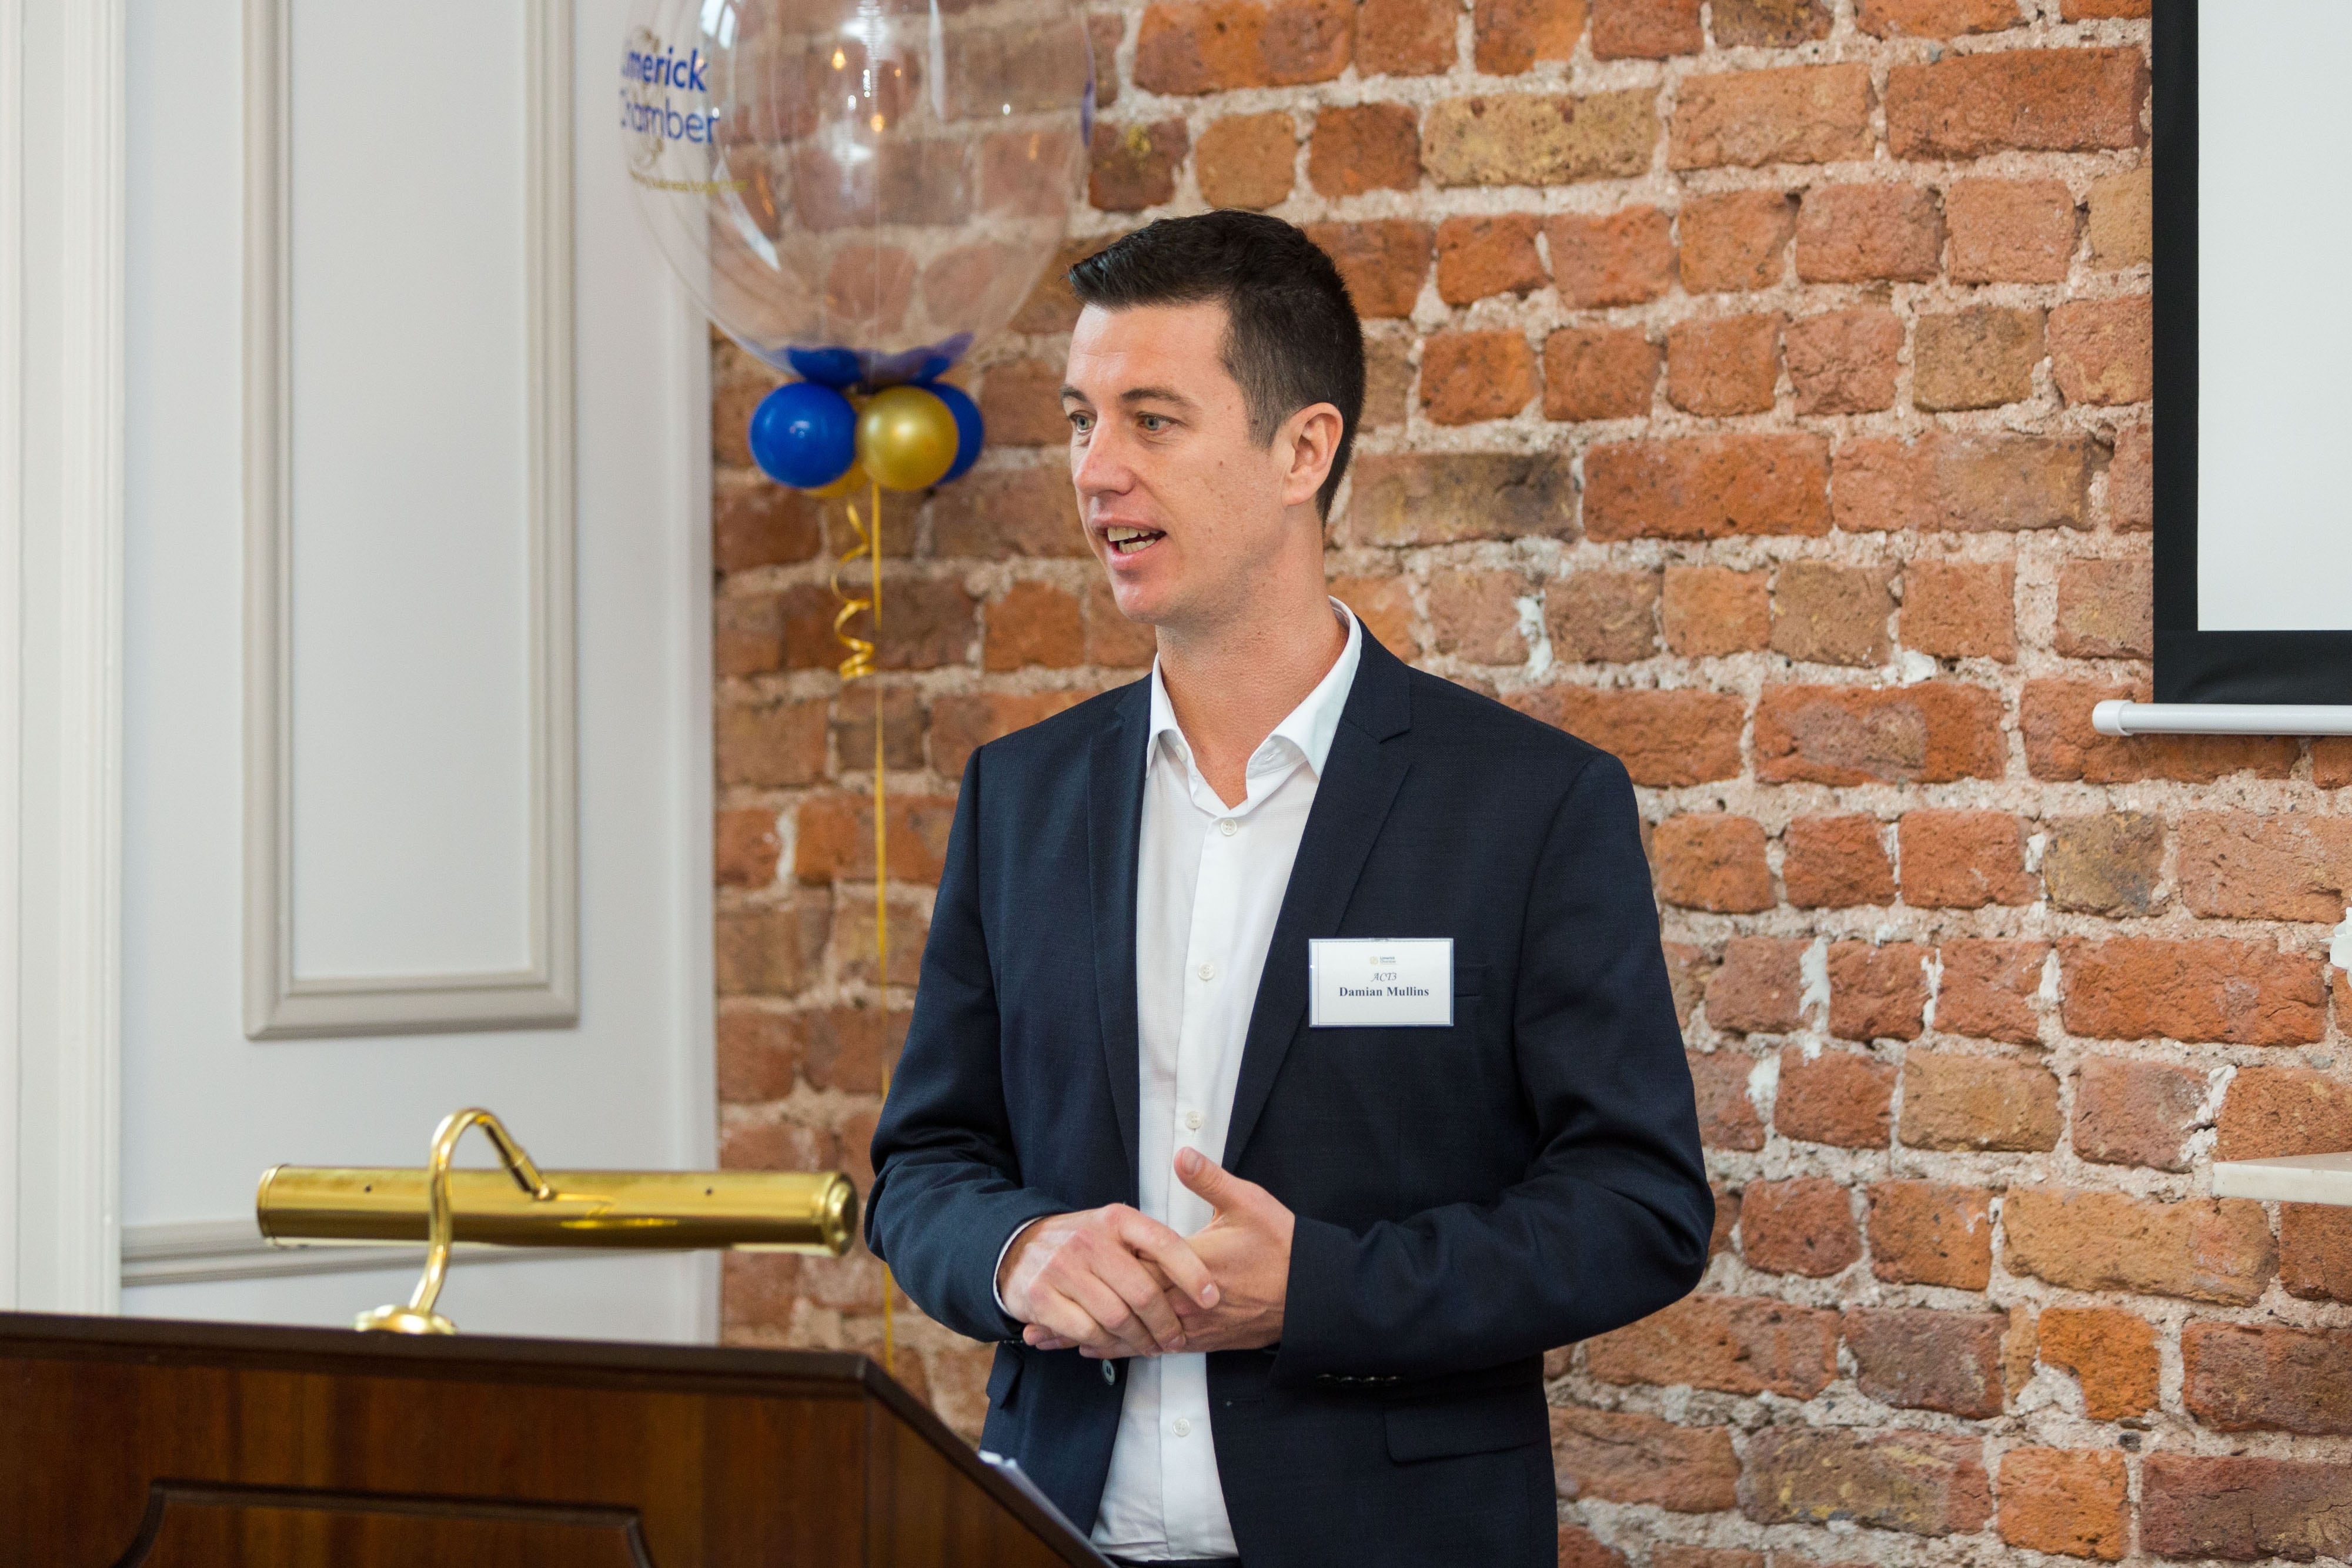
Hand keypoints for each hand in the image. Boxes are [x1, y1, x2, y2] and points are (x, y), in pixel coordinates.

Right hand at [998, 1204, 1217, 1359]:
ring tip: (1151, 1346)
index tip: (1211, 1299)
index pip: (1164, 1243)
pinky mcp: (1041, 1295)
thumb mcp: (1115, 1228)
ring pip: (1117, 1317)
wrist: (1018, 1247)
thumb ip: (1150, 1245)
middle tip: (1176, 1338)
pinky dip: (1104, 1343)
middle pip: (1143, 1291)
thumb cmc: (1083, 1243)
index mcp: (1115, 1218)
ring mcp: (1063, 1267)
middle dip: (1166, 1323)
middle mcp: (1089, 1239)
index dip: (1192, 1273)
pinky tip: (1113, 1344)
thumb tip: (1203, 1275)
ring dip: (1139, 1339)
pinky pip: (1086, 1331)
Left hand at [1029, 1150, 1294, 1356]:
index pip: (1133, 1273)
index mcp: (1192, 1266)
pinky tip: (1100, 1350)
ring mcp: (1195, 1327)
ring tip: (1051, 1343)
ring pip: (1133, 1337)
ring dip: (1091, 1339)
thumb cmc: (1282, 1245)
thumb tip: (1181, 1154)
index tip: (1055, 1279)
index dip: (1091, 1279)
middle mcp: (1186, 1303)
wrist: (1313, 1294)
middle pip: (1121, 1312)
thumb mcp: (1249, 1203)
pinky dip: (1124, 1350)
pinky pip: (1156, 1349)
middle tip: (1033, 1325)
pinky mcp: (1205, 1340)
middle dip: (1076, 1317)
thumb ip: (1210, 1180)